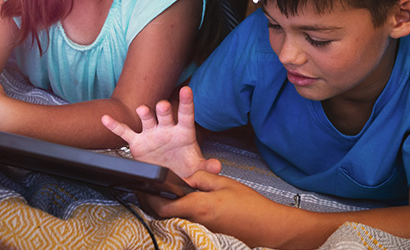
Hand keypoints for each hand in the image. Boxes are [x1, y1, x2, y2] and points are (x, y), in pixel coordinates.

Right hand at [101, 86, 220, 178]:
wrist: (168, 178)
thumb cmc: (184, 167)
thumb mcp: (196, 169)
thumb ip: (205, 167)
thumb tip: (216, 166)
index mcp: (183, 132)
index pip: (187, 114)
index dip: (187, 102)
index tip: (186, 90)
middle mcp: (166, 128)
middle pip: (165, 114)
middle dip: (163, 109)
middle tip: (163, 106)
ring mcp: (151, 133)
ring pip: (146, 118)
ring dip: (144, 114)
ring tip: (142, 110)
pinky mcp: (137, 142)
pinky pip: (124, 132)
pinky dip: (115, 126)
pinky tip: (106, 118)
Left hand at [148, 172, 292, 247]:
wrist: (266, 226)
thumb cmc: (249, 205)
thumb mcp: (224, 183)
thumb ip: (202, 178)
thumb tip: (187, 177)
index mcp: (198, 206)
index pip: (163, 207)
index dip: (149, 198)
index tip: (143, 188)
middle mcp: (196, 221)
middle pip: (168, 213)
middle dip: (158, 202)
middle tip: (152, 188)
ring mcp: (202, 228)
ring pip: (179, 216)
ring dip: (173, 205)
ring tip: (172, 191)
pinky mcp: (209, 231)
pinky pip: (191, 219)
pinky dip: (187, 210)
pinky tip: (192, 200)